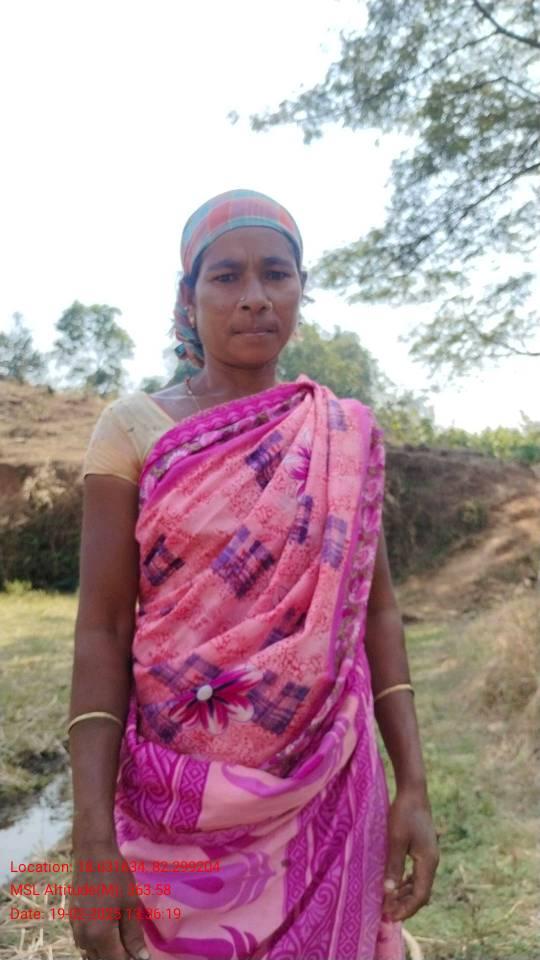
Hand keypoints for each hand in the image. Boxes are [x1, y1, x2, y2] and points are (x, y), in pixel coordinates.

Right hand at [70, 841, 148, 959]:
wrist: (91, 853)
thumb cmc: (115, 875)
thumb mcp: (130, 903)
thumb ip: (134, 934)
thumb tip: (141, 958)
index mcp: (98, 935)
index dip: (130, 959)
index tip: (141, 954)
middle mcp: (83, 937)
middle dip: (118, 956)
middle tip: (133, 946)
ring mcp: (75, 929)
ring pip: (91, 954)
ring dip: (106, 953)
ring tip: (123, 940)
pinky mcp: (72, 921)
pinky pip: (84, 943)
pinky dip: (97, 945)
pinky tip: (110, 932)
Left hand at [382, 787, 438, 921]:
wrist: (414, 792)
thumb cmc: (404, 814)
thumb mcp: (396, 840)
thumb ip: (393, 866)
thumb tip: (388, 892)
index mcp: (428, 862)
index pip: (420, 895)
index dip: (406, 908)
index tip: (391, 916)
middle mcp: (432, 861)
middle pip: (421, 892)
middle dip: (405, 905)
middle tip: (387, 914)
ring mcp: (429, 855)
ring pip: (419, 883)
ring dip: (405, 895)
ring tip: (389, 903)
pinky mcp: (424, 849)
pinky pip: (417, 873)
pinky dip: (407, 883)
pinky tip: (396, 885)